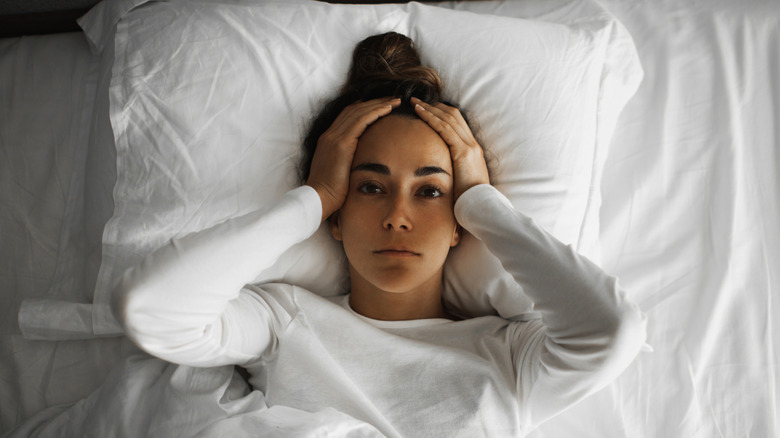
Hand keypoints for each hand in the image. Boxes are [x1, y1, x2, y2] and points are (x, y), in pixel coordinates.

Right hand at [307, 97, 400, 221]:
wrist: (318, 199)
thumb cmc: (330, 192)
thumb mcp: (339, 172)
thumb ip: (347, 162)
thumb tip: (361, 162)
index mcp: (328, 140)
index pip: (347, 116)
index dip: (364, 108)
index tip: (380, 106)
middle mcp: (330, 135)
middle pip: (354, 109)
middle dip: (374, 102)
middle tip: (391, 99)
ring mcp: (334, 137)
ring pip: (359, 111)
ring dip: (378, 104)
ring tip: (395, 101)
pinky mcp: (342, 143)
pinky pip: (361, 121)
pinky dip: (375, 112)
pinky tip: (388, 109)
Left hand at [411, 97, 489, 200]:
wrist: (480, 206)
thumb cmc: (468, 199)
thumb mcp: (459, 180)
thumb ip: (452, 171)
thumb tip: (438, 173)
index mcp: (472, 150)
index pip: (457, 123)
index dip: (442, 113)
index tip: (427, 109)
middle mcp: (472, 144)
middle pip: (453, 115)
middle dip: (435, 106)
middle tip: (417, 101)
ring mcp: (469, 146)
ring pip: (448, 118)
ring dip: (430, 108)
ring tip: (414, 103)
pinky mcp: (463, 152)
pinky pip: (445, 128)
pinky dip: (431, 117)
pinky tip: (419, 112)